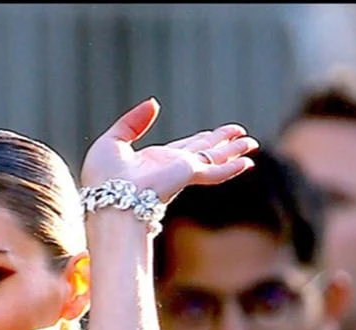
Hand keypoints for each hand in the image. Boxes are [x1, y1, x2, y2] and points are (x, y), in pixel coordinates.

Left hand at [81, 100, 255, 205]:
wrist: (108, 199)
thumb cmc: (103, 179)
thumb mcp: (112, 141)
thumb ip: (133, 122)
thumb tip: (154, 104)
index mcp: (154, 163)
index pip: (183, 149)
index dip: (200, 140)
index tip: (213, 135)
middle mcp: (171, 169)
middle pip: (204, 152)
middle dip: (222, 144)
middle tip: (241, 136)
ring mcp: (180, 173)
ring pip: (214, 159)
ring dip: (233, 151)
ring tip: (252, 144)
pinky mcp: (186, 175)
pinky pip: (214, 170)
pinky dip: (231, 167)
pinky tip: (247, 163)